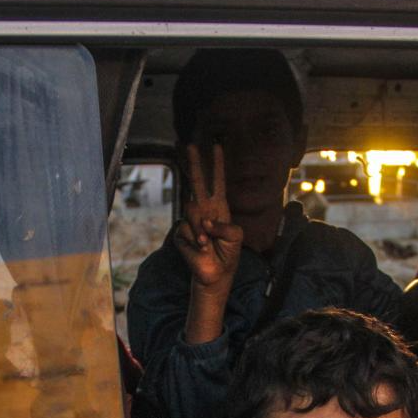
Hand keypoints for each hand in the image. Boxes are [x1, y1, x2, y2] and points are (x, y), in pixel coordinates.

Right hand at [175, 143, 243, 288]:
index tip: (217, 146)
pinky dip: (196, 241)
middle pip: (197, 182)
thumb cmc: (228, 253)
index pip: (218, 181)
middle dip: (195, 163)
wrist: (216, 273)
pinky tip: (200, 249)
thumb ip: (224, 225)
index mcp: (219, 207)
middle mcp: (204, 209)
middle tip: (191, 144)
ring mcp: (191, 220)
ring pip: (191, 211)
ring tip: (208, 244)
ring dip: (202, 230)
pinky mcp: (181, 233)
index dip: (217, 165)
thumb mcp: (236, 236)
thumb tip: (205, 222)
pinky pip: (186, 230)